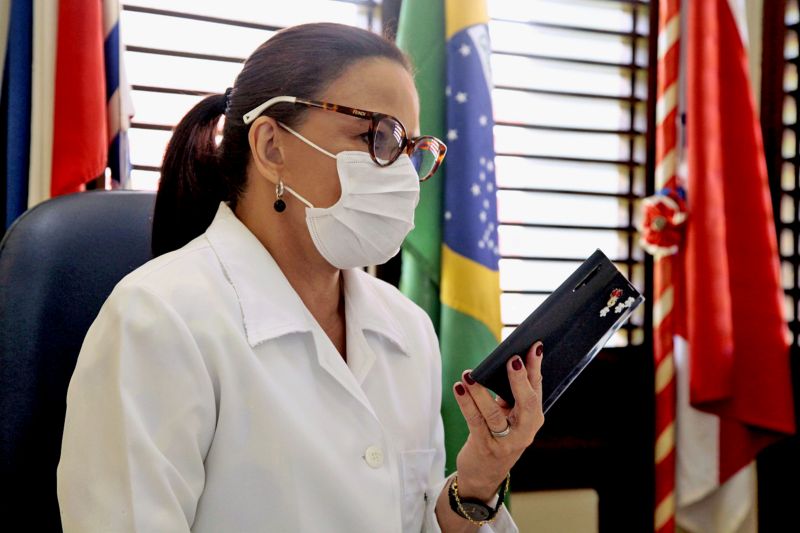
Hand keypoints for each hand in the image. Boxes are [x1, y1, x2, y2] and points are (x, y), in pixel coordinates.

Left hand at [452, 342, 544, 500]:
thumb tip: (502, 361)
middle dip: (519, 379)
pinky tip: (459, 387)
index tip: (533, 346)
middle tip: (511, 358)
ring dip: (480, 392)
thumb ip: (510, 394)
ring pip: (494, 414)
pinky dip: (466, 403)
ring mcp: (505, 442)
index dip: (535, 367)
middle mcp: (524, 431)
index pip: (536, 388)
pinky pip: (475, 421)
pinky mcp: (484, 447)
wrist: (484, 475)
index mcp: (533, 418)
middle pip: (526, 402)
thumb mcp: (510, 416)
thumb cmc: (498, 436)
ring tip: (469, 374)